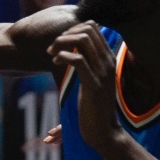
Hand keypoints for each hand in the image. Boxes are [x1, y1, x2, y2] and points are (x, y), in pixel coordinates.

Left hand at [51, 24, 119, 156]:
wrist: (104, 132)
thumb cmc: (93, 107)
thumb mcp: (91, 81)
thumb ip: (85, 64)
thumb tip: (70, 51)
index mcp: (108, 59)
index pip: (93, 27)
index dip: (72, 29)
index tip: (60, 43)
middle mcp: (108, 62)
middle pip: (87, 29)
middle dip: (65, 34)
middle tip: (52, 49)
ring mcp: (102, 72)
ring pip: (82, 40)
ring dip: (61, 43)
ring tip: (51, 55)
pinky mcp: (94, 84)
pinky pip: (77, 59)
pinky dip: (62, 56)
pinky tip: (55, 63)